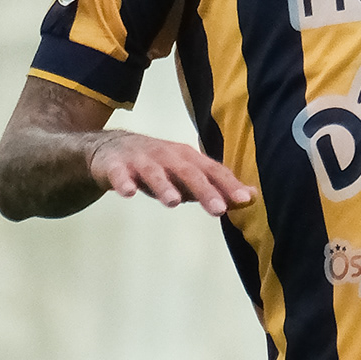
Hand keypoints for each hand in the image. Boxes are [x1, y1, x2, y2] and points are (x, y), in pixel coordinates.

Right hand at [87, 130, 252, 215]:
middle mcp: (167, 155)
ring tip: (173, 202)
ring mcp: (141, 159)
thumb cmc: (158, 166)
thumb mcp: (188, 175)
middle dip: (204, 190)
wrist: (109, 150)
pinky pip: (119, 174)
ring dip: (164, 186)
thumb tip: (251, 198)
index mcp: (188, 158)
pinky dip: (123, 182)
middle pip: (188, 172)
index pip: (213, 171)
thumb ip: (217, 187)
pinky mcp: (115, 166)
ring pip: (154, 172)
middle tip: (218, 209)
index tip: (245, 200)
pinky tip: (127, 192)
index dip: (229, 185)